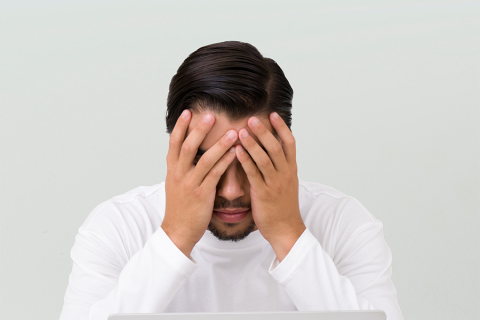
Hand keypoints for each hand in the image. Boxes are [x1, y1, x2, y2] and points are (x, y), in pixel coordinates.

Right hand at [162, 110, 237, 256]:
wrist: (177, 231)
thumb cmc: (180, 207)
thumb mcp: (175, 184)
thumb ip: (181, 167)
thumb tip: (187, 151)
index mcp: (172, 170)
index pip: (174, 143)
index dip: (180, 127)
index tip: (188, 112)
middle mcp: (179, 174)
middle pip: (188, 146)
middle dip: (199, 130)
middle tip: (211, 115)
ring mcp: (190, 185)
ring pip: (204, 160)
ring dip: (219, 144)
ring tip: (233, 132)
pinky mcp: (202, 195)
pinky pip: (215, 175)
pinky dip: (226, 163)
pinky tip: (236, 153)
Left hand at [235, 112, 304, 261]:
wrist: (286, 230)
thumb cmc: (283, 207)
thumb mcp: (287, 183)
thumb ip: (281, 167)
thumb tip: (273, 151)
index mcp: (291, 170)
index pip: (290, 143)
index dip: (281, 127)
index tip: (272, 114)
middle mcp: (286, 174)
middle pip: (276, 147)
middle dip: (264, 131)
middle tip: (251, 118)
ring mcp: (275, 183)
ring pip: (265, 158)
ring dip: (253, 143)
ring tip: (242, 130)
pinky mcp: (264, 194)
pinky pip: (254, 174)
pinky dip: (245, 161)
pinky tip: (236, 151)